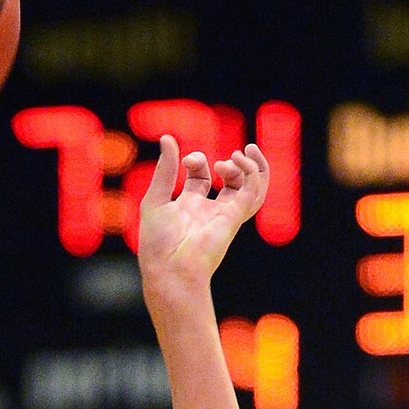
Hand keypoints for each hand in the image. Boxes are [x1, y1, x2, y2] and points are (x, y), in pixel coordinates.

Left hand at [138, 135, 268, 303]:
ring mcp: (223, 216)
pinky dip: (252, 172)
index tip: (186, 162)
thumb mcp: (155, 199)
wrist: (169, 270)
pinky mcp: (234, 218)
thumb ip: (165, 170)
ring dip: (252, 166)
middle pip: (232, 182)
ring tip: (242, 152)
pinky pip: (253, 192)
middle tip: (220, 161)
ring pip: (251, 188)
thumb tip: (167, 138)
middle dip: (231, 164)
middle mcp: (209, 212)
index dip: (197, 161)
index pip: (201, 177)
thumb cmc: (157, 244)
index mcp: (189, 207)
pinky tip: (240, 161)